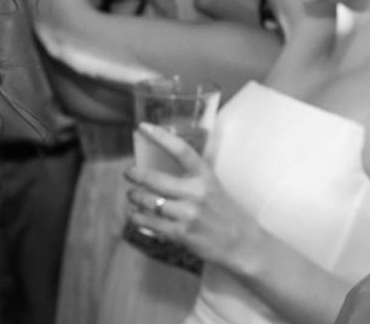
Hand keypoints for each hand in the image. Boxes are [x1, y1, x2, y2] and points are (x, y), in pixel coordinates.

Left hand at [124, 123, 260, 271]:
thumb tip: (160, 173)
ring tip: (133, 196)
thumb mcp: (213, 188)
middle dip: (135, 174)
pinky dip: (138, 217)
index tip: (143, 127)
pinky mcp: (180, 233)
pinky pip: (149, 222)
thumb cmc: (225, 213)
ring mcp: (187, 213)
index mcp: (206, 176)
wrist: (240, 242)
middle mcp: (196, 192)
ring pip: (148, 201)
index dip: (161, 137)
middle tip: (128, 172)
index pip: (181, 150)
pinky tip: (136, 214)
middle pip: (154, 178)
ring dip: (135, 197)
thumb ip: (191, 180)